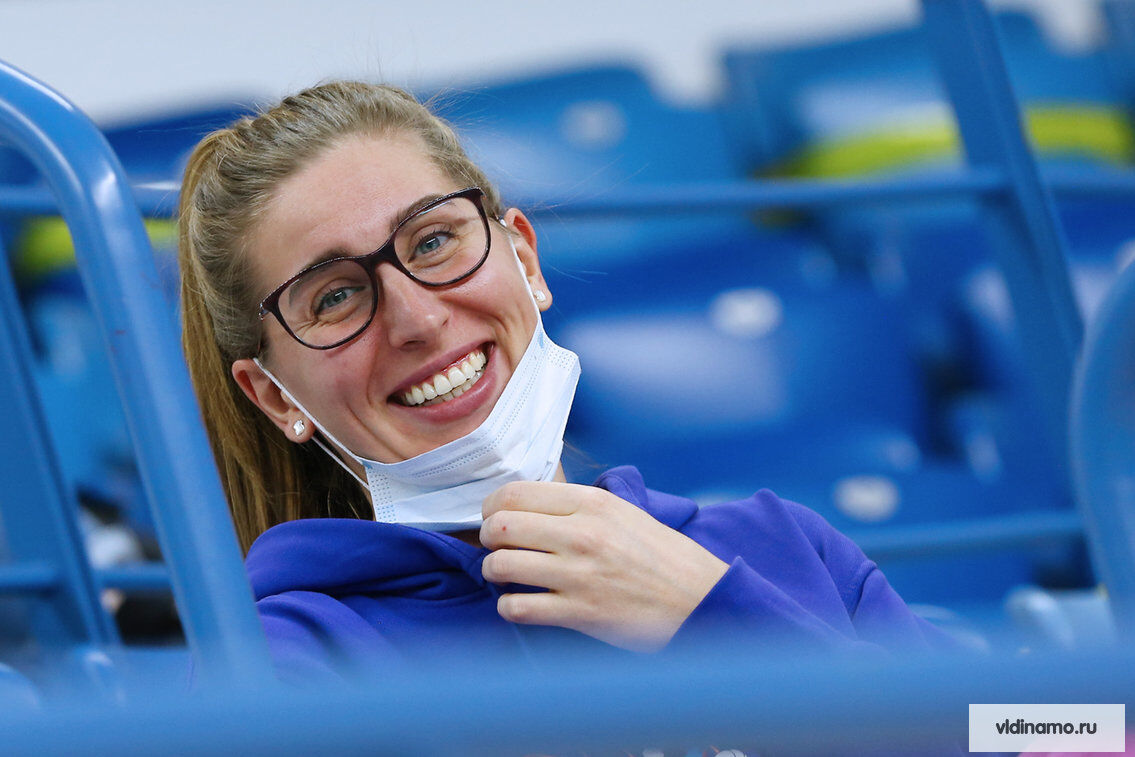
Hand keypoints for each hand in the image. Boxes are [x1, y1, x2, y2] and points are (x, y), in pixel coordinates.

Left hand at [479, 481, 728, 651]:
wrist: (700, 598)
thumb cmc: (661, 556)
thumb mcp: (623, 512)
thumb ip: (578, 505)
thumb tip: (529, 504)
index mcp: (591, 503)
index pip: (514, 493)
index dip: (492, 507)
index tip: (493, 517)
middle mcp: (581, 534)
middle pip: (500, 526)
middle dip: (486, 538)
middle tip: (494, 547)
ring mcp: (579, 574)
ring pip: (501, 565)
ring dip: (493, 572)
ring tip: (503, 575)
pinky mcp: (580, 613)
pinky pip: (518, 608)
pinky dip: (508, 607)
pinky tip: (518, 604)